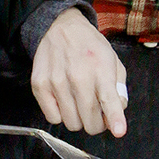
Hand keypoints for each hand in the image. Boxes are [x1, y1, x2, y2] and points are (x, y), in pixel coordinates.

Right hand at [31, 8, 126, 136]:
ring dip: (79, 119)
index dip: (114, 119)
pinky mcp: (40, 85)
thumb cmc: (89, 46)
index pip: (108, 99)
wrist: (60, 27)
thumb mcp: (113, 60)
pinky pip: (52, 117)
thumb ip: (118, 88)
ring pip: (72, 123)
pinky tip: (64, 100)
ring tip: (79, 104)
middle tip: (97, 114)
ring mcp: (56, 81)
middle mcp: (77, 76)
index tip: (118, 131)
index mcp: (100, 68)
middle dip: (97, 124)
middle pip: (90, 120)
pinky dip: (60, 114)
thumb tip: (116, 114)